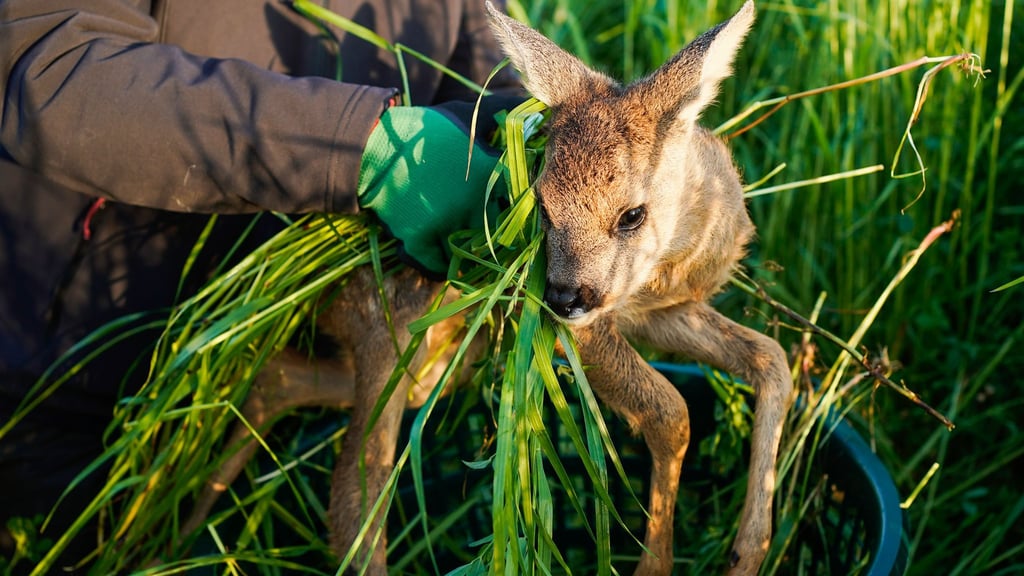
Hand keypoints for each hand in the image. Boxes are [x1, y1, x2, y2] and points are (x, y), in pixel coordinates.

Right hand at [356, 95, 523, 276]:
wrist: (373, 146)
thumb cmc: (423, 129)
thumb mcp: (464, 114)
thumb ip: (499, 111)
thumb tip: (529, 104)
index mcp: (489, 174)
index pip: (522, 200)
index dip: (522, 208)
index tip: (518, 211)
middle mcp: (472, 204)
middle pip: (501, 235)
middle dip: (500, 237)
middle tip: (498, 236)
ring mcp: (445, 225)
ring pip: (471, 254)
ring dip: (472, 254)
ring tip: (471, 251)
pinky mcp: (418, 241)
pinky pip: (437, 267)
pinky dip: (440, 267)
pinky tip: (443, 260)